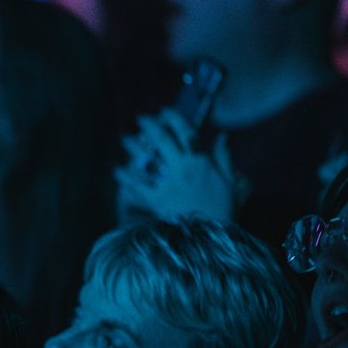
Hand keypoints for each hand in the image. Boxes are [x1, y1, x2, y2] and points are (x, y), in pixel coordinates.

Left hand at [115, 109, 237, 223]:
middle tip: (140, 118)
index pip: (186, 132)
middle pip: (162, 141)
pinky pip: (137, 185)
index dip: (174, 118)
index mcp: (201, 162)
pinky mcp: (156, 200)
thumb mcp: (231, 181)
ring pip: (147, 160)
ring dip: (134, 147)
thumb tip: (223, 135)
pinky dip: (126, 177)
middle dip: (150, 127)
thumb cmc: (224, 209)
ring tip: (124, 138)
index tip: (164, 110)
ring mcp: (167, 184)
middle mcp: (182, 169)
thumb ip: (224, 157)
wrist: (211, 236)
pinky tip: (116, 169)